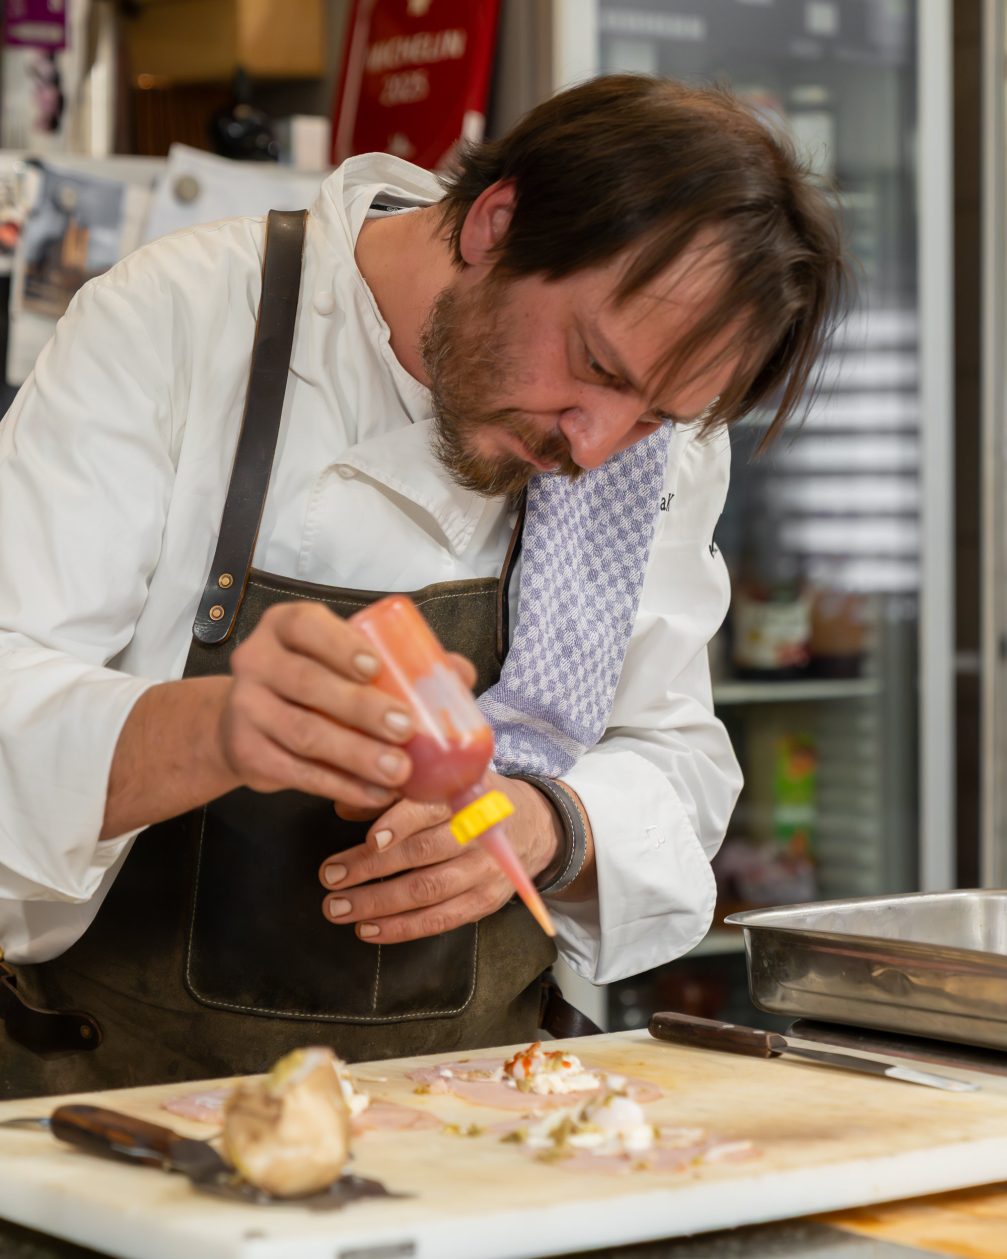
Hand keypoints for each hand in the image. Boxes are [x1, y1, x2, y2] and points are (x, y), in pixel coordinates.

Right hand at [218, 601, 416, 809]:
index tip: (375, 667)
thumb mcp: (342, 659)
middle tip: (405, 728)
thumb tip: (460, 673)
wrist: (245, 722)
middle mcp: (256, 661)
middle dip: (360, 708)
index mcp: (284, 626)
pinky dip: (341, 786)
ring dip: (356, 754)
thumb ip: (399, 661)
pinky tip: (375, 793)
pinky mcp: (247, 753)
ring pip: (304, 732)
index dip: (339, 645)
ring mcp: (246, 708)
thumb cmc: (313, 681)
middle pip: (307, 682)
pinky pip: (298, 772)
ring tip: (399, 770)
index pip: (306, 626)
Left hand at [317, 773, 562, 941]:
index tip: (370, 839)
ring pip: (427, 891)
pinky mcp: (484, 902)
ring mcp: (484, 872)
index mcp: (467, 795)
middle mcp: (479, 834)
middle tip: (330, 876)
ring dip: (378, 903)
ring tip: (337, 907)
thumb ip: (396, 791)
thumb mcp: (445, 781)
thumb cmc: (472, 799)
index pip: (432, 808)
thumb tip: (344, 805)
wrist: (531, 825)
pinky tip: (368, 929)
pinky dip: (401, 929)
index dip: (401, 822)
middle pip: (423, 853)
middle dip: (371, 867)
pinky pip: (439, 921)